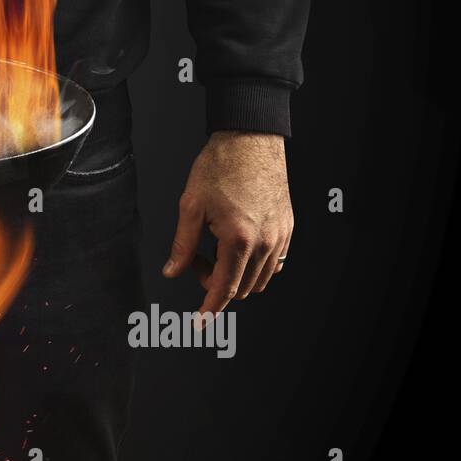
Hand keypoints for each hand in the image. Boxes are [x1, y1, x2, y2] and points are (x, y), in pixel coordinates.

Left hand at [163, 131, 293, 320]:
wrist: (250, 138)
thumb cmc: (221, 166)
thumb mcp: (190, 206)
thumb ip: (182, 244)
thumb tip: (172, 271)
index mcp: (239, 239)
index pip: (224, 289)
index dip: (209, 309)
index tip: (199, 322)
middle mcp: (266, 243)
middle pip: (241, 288)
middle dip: (215, 284)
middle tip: (195, 260)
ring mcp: (281, 236)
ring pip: (260, 279)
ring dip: (235, 275)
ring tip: (214, 248)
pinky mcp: (288, 228)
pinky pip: (275, 262)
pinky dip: (255, 265)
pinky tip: (236, 245)